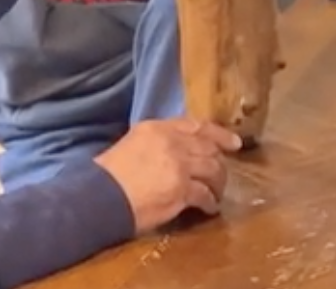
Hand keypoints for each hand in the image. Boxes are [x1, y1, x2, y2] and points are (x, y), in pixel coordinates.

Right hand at [94, 118, 243, 233]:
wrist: (101, 196)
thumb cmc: (110, 174)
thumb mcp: (133, 143)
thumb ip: (157, 143)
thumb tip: (176, 152)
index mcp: (157, 128)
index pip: (196, 126)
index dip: (219, 134)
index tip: (234, 142)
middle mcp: (172, 142)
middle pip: (209, 148)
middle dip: (220, 162)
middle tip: (224, 175)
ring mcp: (179, 165)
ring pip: (213, 169)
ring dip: (219, 183)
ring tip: (217, 193)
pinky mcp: (182, 189)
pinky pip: (205, 194)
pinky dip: (210, 202)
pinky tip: (210, 208)